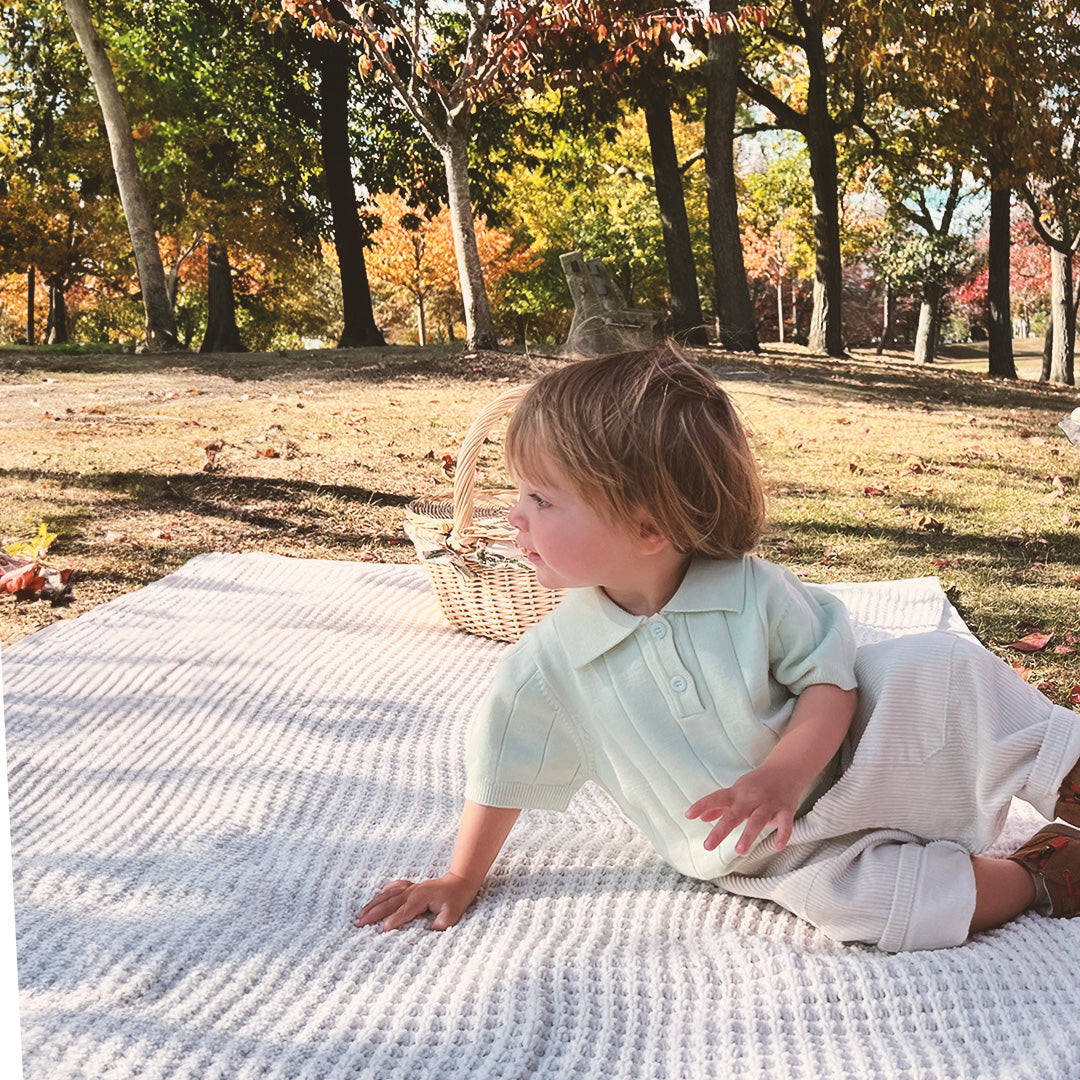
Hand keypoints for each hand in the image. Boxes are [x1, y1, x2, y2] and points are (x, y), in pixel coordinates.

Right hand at [352, 873, 480, 931]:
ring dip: (373, 905)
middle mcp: (412, 892)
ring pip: (387, 896)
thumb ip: (442, 922)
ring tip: (359, 915)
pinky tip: (375, 899)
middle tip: (359, 923)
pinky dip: (382, 894)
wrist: (459, 882)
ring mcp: (410, 888)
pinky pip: (393, 889)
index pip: (403, 912)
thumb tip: (432, 929)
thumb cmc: (456, 899)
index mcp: (420, 899)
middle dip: (373, 913)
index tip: (382, 930)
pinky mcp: (410, 888)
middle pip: (389, 903)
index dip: (393, 921)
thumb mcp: (453, 913)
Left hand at [685, 765, 799, 855]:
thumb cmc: (757, 784)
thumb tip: (702, 818)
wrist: (785, 770)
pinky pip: (785, 822)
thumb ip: (719, 806)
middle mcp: (751, 799)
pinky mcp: (785, 809)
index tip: (688, 815)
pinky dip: (783, 834)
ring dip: (749, 834)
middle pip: (734, 814)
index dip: (702, 805)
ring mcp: (768, 804)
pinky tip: (778, 846)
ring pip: (758, 820)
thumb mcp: (736, 792)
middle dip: (721, 830)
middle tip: (707, 846)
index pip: (716, 798)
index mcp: (737, 794)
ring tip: (740, 850)